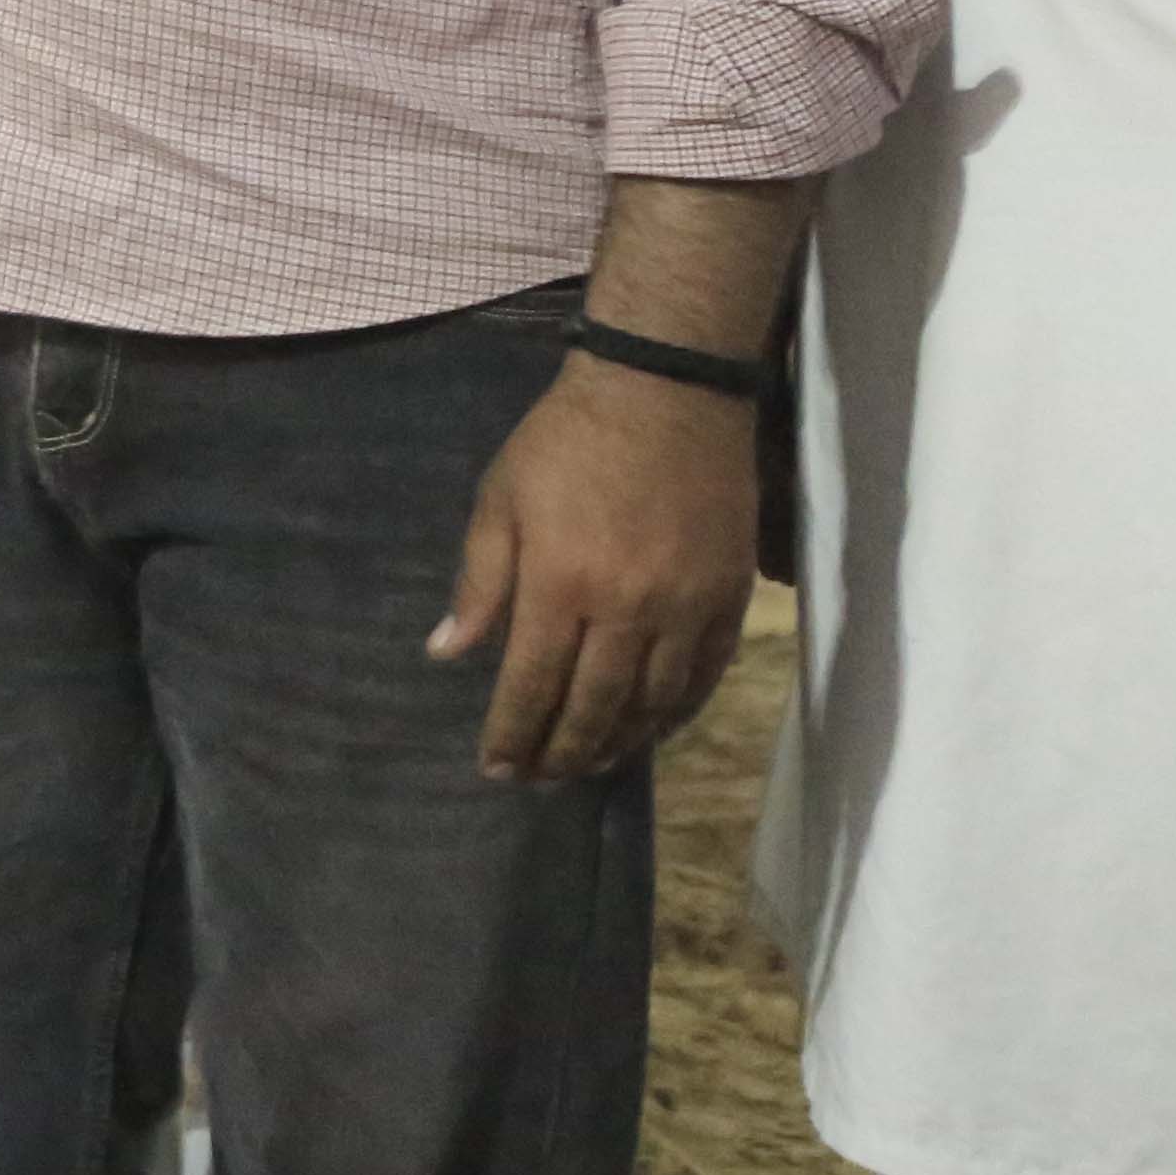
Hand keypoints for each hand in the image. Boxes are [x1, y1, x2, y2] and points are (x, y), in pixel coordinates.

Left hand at [433, 354, 761, 781]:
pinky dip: (677, 713)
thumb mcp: (499, 500)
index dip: (513, 735)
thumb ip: (479, 583)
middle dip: (562, 752)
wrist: (665, 394)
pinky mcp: (727, 599)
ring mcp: (685, 609)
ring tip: (589, 764)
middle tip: (539, 780)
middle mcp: (626, 610)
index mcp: (560, 585)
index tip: (496, 768)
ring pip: (653, 704)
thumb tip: (449, 654)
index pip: (532, 685)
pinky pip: (705, 677)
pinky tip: (653, 728)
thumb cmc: (564, 443)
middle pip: (594, 707)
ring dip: (620, 743)